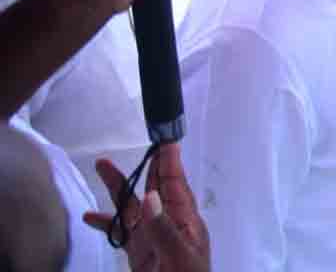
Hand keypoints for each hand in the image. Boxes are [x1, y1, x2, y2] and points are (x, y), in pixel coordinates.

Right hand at [85, 143, 209, 271]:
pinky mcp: (140, 253)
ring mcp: (153, 238)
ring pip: (134, 207)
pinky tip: (89, 217)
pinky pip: (122, 233)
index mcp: (186, 221)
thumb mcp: (178, 255)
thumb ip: (163, 228)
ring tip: (101, 166)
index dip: (170, 163)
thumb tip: (150, 195)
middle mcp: (169, 225)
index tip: (166, 139)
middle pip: (154, 189)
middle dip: (144, 166)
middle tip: (139, 140)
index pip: (176, 185)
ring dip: (120, 188)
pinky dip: (107, 223)